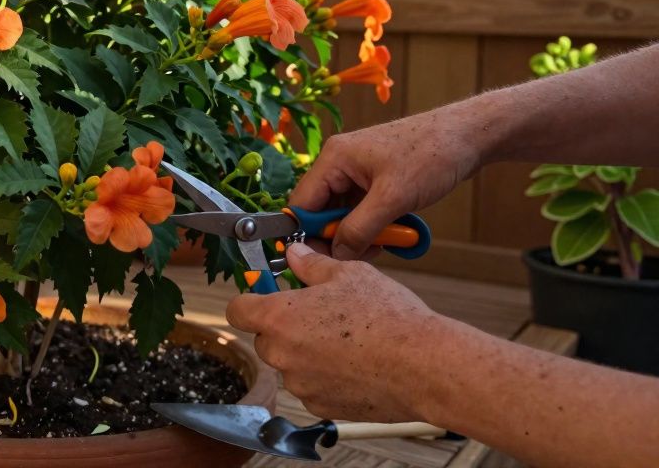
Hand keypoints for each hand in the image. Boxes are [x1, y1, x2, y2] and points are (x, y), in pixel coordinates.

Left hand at [226, 243, 453, 422]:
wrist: (424, 366)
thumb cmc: (388, 318)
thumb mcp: (349, 275)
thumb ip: (311, 265)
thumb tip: (294, 255)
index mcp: (279, 317)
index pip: (237, 310)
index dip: (250, 300)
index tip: (266, 294)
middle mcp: (282, 354)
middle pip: (265, 338)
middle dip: (285, 326)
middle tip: (318, 314)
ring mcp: (300, 384)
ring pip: (290, 363)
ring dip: (306, 352)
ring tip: (346, 339)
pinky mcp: (320, 406)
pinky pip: (311, 386)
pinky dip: (325, 376)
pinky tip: (355, 363)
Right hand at [292, 107, 480, 259]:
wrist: (468, 135)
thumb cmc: (432, 155)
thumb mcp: (393, 198)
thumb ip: (359, 229)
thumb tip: (336, 255)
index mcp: (334, 158)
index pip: (303, 204)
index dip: (306, 234)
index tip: (319, 259)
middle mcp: (340, 163)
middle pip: (322, 210)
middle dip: (339, 235)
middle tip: (360, 255)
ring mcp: (358, 171)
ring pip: (344, 213)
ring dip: (360, 232)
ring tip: (383, 245)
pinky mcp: (375, 179)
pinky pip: (362, 209)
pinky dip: (374, 225)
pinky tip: (392, 233)